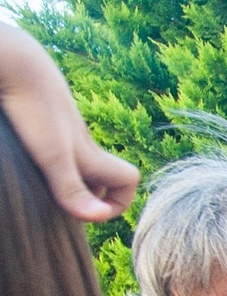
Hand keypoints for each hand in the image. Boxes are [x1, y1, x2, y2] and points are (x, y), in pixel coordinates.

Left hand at [0, 25, 138, 221]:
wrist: (15, 62)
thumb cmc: (34, 109)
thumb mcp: (53, 157)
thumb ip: (73, 190)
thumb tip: (99, 218)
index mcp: (92, 154)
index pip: (128, 180)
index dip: (117, 202)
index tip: (89, 210)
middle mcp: (81, 142)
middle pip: (100, 174)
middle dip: (87, 192)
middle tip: (60, 200)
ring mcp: (61, 128)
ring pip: (75, 159)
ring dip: (63, 175)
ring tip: (38, 178)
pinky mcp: (41, 116)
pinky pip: (53, 143)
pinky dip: (44, 155)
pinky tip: (24, 153)